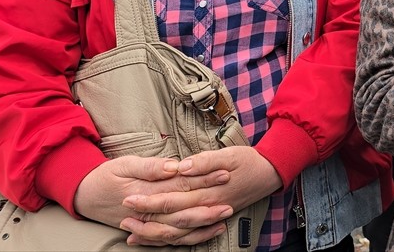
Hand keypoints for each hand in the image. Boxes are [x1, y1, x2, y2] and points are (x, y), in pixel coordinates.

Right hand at [73, 156, 231, 245]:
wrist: (84, 195)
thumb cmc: (106, 176)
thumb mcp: (125, 164)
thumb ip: (150, 167)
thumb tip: (174, 166)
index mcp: (144, 191)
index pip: (179, 185)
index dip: (203, 180)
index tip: (223, 172)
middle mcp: (146, 212)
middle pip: (182, 211)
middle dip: (208, 206)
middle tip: (230, 200)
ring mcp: (146, 224)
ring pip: (178, 230)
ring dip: (202, 225)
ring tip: (223, 218)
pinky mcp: (146, 230)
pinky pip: (169, 239)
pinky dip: (188, 237)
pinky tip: (206, 231)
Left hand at [121, 147, 281, 244]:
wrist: (270, 173)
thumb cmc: (248, 160)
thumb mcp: (228, 154)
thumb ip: (204, 161)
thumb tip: (182, 166)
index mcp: (206, 190)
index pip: (171, 198)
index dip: (148, 200)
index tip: (128, 198)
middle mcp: (206, 207)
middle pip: (170, 219)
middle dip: (145, 219)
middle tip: (123, 217)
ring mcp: (210, 215)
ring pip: (178, 232)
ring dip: (154, 234)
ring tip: (133, 232)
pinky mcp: (213, 218)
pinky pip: (190, 235)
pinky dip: (172, 240)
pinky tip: (157, 239)